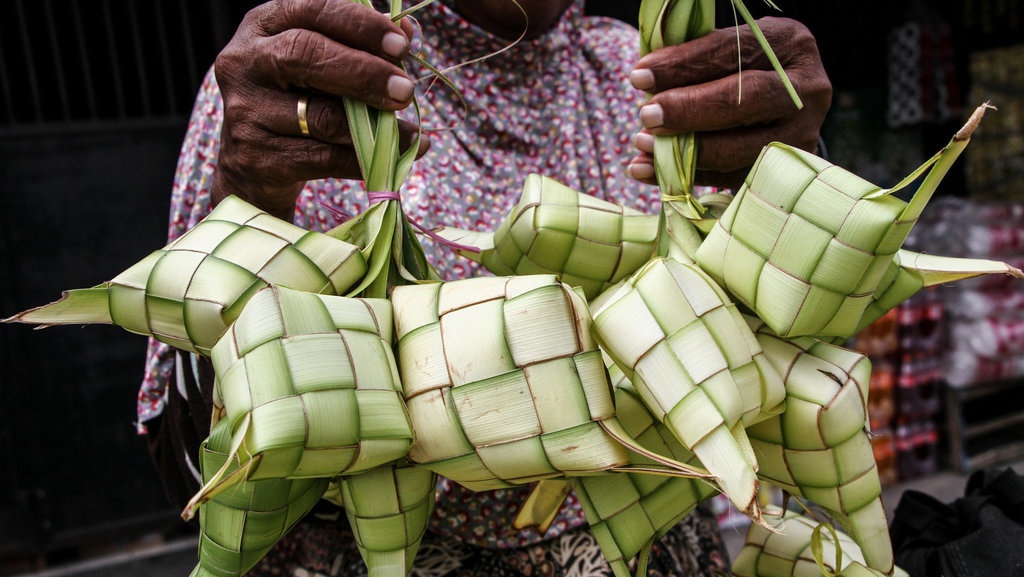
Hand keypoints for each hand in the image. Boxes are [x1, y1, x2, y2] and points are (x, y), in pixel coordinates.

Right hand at [211, 0, 427, 219]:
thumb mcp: (317, 64)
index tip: (401, 45)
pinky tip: (397, 154)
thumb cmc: (294, 100)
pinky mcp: (257, 157)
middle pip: (306, 55)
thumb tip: (409, 31)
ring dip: (374, 125)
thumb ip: (357, 45)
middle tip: (404, 89)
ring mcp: (245, 111)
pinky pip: (323, 158)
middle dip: (364, 72)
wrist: (251, 164)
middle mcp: (245, 62)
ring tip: (411, 131)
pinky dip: (365, 158)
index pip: (313, 11)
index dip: (360, 26)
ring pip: (320, 116)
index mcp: (264, 25)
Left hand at [626, 17, 831, 189]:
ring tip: (643, 144)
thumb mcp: (728, 52)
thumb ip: (696, 60)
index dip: (685, 65)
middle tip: (647, 115)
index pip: (733, 52)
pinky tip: (647, 170)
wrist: (782, 106)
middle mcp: (807, 90)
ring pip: (741, 147)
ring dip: (685, 150)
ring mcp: (801, 134)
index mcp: (790, 44)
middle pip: (746, 99)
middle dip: (689, 109)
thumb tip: (646, 83)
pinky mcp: (783, 169)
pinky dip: (685, 176)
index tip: (640, 76)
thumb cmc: (743, 69)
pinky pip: (730, 177)